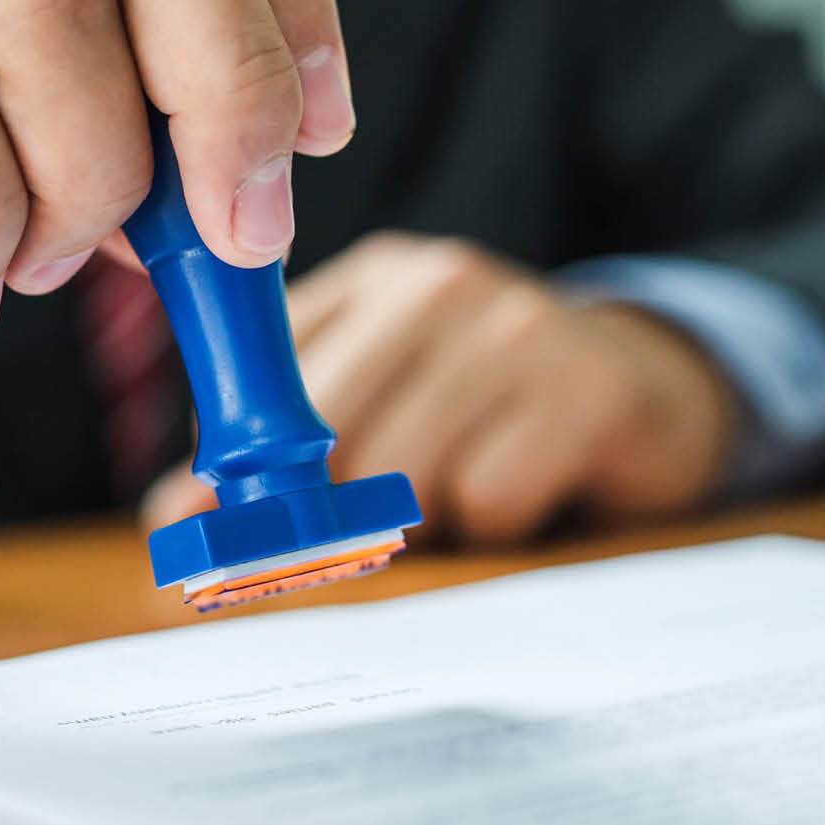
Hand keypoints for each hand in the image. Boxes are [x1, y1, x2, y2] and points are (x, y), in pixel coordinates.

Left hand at [142, 232, 736, 544]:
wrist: (652, 390)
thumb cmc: (489, 408)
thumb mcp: (388, 393)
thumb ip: (285, 440)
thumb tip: (172, 520)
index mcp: (374, 279)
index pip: (265, 370)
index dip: (227, 464)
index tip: (199, 530)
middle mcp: (437, 283)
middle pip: (325, 429)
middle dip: (316, 512)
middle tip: (337, 545)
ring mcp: (515, 326)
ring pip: (404, 471)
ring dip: (419, 520)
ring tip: (458, 499)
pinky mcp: (586, 385)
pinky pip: (490, 497)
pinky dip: (494, 524)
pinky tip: (524, 490)